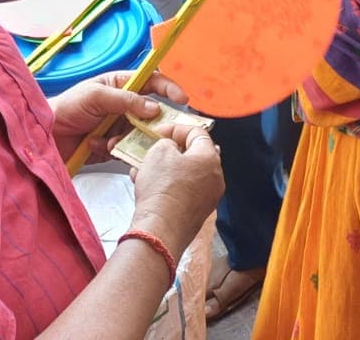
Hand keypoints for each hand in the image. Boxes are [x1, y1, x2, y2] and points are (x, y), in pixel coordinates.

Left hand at [50, 69, 188, 161]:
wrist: (45, 138)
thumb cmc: (65, 108)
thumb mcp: (95, 96)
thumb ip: (126, 100)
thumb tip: (154, 107)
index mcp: (119, 85)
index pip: (151, 81)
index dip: (168, 88)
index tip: (181, 99)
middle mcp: (121, 105)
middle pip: (150, 112)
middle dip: (150, 122)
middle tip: (152, 131)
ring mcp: (117, 127)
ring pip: (140, 134)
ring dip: (126, 138)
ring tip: (107, 141)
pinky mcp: (112, 147)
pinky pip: (126, 150)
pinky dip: (114, 150)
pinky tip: (97, 147)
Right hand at [131, 121, 223, 257]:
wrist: (160, 230)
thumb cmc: (161, 189)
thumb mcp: (159, 152)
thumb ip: (167, 143)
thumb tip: (170, 149)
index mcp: (210, 158)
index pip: (197, 132)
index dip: (176, 128)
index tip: (159, 132)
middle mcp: (215, 177)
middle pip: (193, 155)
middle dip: (171, 151)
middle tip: (154, 150)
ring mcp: (208, 197)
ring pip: (186, 175)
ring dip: (166, 170)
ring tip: (144, 171)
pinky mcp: (197, 213)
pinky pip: (183, 192)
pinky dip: (168, 187)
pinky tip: (147, 188)